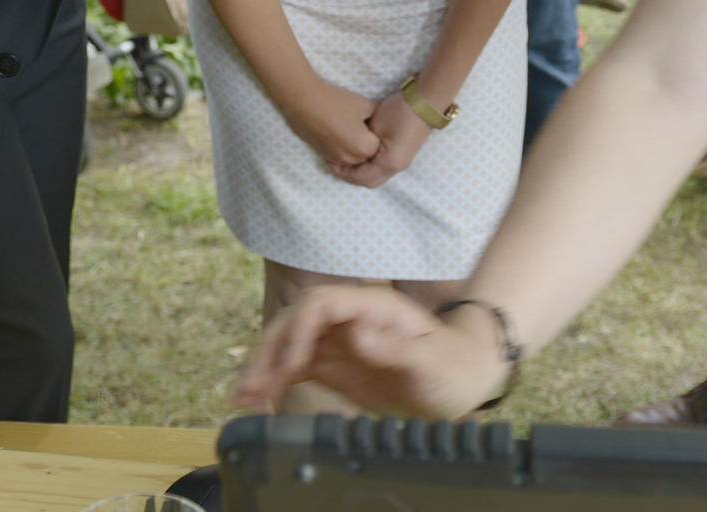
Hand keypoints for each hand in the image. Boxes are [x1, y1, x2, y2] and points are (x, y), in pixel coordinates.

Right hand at [234, 285, 509, 416]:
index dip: (300, 329)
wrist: (462, 378)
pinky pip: (295, 367)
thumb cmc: (453, 366)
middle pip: (297, 322)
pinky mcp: (334, 363)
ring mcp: (339, 341)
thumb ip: (396, 348)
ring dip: (264, 367)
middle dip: (270, 350)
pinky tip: (259, 401)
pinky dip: (274, 382)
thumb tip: (356, 332)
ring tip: (244, 398)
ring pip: (289, 344)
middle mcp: (350, 319)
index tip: (290, 363)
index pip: (323, 304)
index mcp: (373, 308)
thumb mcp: (431, 362)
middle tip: (252, 386)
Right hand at [281, 79, 380, 168]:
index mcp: (363, 148)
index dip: (380, 135)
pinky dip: (345, 149)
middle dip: (370, 144)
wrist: (303, 101)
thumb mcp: (365, 105)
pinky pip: (342, 158)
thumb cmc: (336, 101)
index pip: (381, 147)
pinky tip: (343, 132)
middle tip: (367, 127)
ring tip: (354, 128)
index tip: (377, 124)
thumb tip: (383, 122)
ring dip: (357, 148)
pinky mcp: (324, 155)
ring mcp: (336, 159)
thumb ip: (378, 118)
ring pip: (355, 159)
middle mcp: (350, 158)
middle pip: (368, 156)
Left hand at [332, 92, 431, 187]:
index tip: (330, 160)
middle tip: (336, 162)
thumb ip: (362, 143)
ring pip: (377, 176)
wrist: (425, 102)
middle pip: (369, 181)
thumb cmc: (399, 112)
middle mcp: (396, 168)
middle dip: (351, 175)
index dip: (343, 171)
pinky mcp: (403, 155)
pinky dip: (370, 165)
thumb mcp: (375, 126)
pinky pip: (383, 168)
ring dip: (361, 171)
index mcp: (388, 163)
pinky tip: (361, 154)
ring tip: (347, 158)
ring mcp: (402, 163)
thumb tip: (353, 150)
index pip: (361, 177)